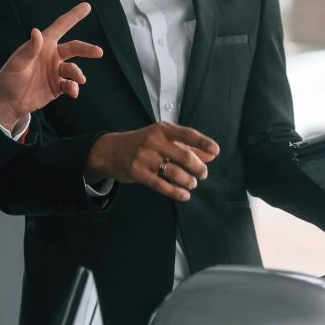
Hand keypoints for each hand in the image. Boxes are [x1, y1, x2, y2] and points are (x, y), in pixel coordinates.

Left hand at [0, 2, 102, 130]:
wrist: (8, 103)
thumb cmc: (9, 79)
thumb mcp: (17, 63)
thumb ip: (29, 49)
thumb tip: (36, 31)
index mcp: (42, 45)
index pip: (60, 27)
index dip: (73, 16)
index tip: (87, 6)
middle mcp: (51, 56)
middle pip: (74, 48)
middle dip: (87, 49)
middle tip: (98, 52)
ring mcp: (55, 71)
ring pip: (73, 69)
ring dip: (78, 74)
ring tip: (79, 80)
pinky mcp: (57, 86)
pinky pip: (70, 85)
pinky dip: (74, 88)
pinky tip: (72, 91)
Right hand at [85, 123, 219, 201]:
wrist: (109, 151)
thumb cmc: (140, 143)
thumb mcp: (160, 138)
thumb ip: (185, 145)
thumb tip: (210, 155)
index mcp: (161, 129)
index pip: (188, 134)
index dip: (204, 143)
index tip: (215, 151)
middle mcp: (153, 141)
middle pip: (185, 157)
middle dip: (199, 168)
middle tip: (202, 174)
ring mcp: (144, 157)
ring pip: (175, 173)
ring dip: (188, 181)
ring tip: (192, 184)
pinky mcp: (137, 172)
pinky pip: (162, 185)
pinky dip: (176, 192)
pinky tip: (184, 195)